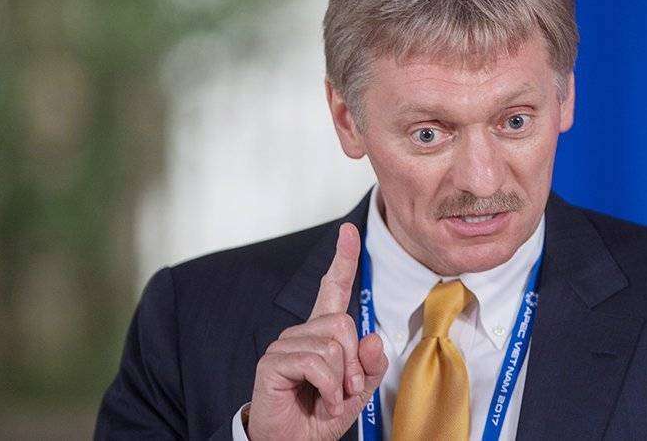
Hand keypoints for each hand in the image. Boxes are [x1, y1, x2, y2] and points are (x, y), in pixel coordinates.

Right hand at [247, 223, 387, 440]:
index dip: (342, 259)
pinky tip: (320, 401)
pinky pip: (316, 363)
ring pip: (332, 345)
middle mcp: (302, 332)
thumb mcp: (357, 391)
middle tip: (347, 390)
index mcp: (323, 333)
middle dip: (354, 362)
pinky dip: (328, 389)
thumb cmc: (321, 415)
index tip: (348, 230)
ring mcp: (285, 344)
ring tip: (330, 398)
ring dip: (341, 381)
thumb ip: (370, 365)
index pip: (333, 288)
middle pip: (344, 323)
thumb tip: (372, 337)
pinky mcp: (273, 361)